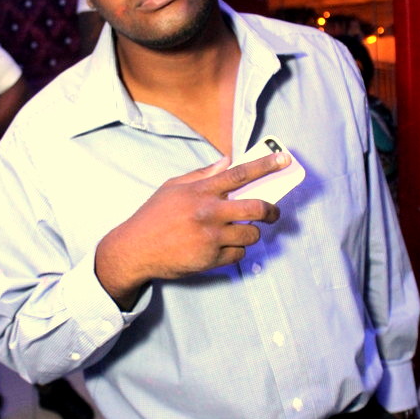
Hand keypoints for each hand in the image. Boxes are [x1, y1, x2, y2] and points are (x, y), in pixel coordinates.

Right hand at [95, 151, 289, 307]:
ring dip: (252, 233)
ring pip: (251, 234)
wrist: (135, 249)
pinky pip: (239, 254)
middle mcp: (209, 212)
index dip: (266, 165)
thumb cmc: (153, 216)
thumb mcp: (173, 187)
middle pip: (257, 207)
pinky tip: (225, 247)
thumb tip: (226, 161)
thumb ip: (201, 174)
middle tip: (274, 213)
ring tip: (241, 232)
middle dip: (272, 210)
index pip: (240, 174)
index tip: (283, 159)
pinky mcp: (210, 259)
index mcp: (201, 191)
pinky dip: (237, 250)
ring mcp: (211, 237)